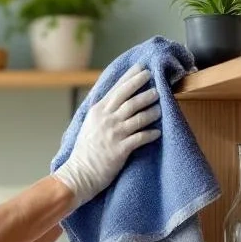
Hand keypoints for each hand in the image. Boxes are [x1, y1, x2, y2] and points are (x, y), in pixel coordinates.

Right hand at [54, 64, 161, 206]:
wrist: (79, 174)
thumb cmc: (84, 151)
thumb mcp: (89, 125)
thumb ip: (101, 111)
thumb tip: (112, 100)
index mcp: (98, 111)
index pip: (117, 89)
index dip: (131, 77)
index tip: (142, 68)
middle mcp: (107, 119)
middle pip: (129, 98)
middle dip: (144, 88)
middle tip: (156, 82)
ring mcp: (114, 133)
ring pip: (139, 116)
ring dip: (152, 109)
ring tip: (161, 106)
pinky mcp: (121, 148)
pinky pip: (141, 137)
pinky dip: (151, 134)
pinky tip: (158, 132)